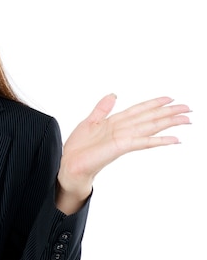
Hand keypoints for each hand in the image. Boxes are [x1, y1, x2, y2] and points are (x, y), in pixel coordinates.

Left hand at [56, 94, 190, 213]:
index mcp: (115, 122)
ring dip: (169, 123)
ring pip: (151, 127)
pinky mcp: (121, 147)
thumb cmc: (78, 147)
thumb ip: (102, 109)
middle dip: (169, 112)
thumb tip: (113, 95)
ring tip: (187, 120)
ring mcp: (123, 138)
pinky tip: (174, 139)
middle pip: (150, 118)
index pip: (139, 110)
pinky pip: (143, 142)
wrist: (69, 164)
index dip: (154, 103)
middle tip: (188, 108)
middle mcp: (122, 129)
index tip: (170, 98)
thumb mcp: (89, 122)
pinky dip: (159, 140)